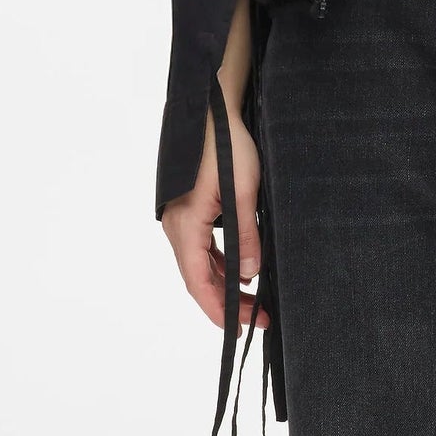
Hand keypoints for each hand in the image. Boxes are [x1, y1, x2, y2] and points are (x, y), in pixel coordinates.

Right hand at [161, 109, 269, 336]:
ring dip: (223, 281)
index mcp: (185, 225)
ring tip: (254, 298)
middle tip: (259, 317)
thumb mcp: (244, 191)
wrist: (213, 108)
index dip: (221, 310)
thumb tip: (250, 276)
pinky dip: (218, 261)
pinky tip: (238, 267)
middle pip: (198, 277)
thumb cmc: (227, 145)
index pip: (198, 283)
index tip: (245, 326)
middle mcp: (176, 226)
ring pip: (199, 262)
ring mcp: (179, 217)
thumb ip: (246, 235)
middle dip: (227, 300)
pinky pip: (200, 245)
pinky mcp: (187, 208)